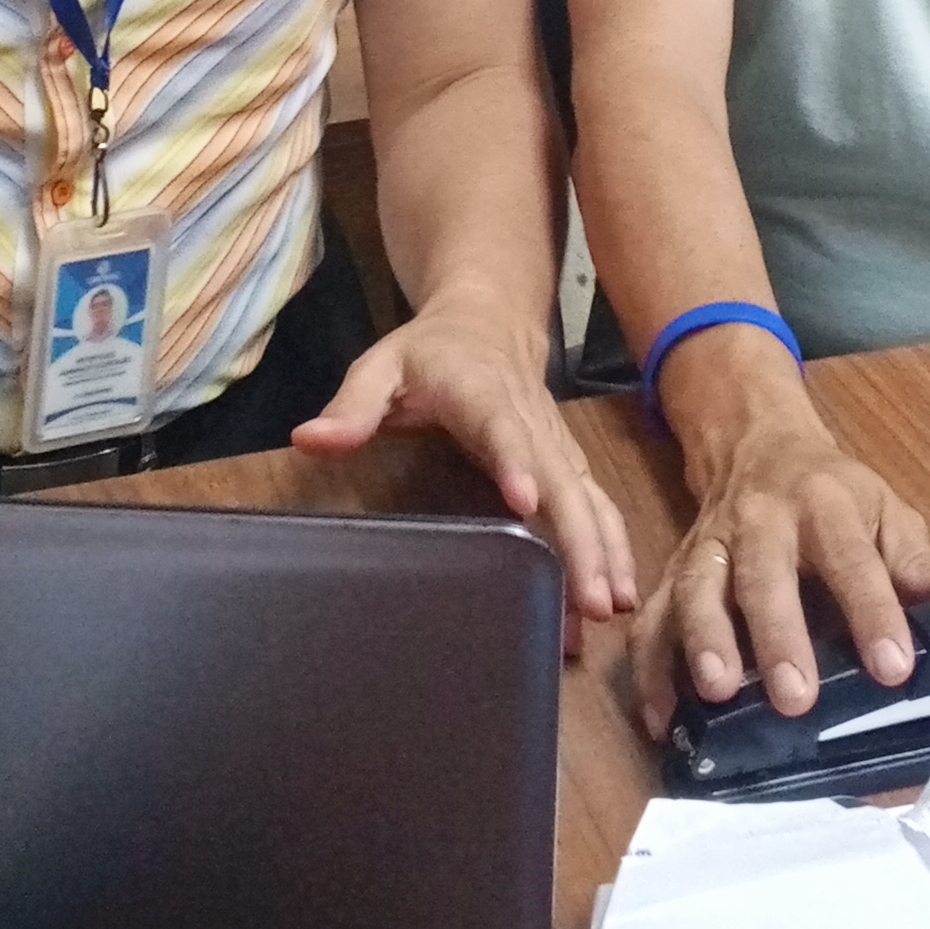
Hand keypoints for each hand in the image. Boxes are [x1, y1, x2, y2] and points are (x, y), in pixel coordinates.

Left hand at [294, 300, 638, 639]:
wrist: (489, 319)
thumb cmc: (428, 351)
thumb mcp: (381, 365)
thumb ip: (352, 406)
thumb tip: (309, 440)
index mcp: (480, 394)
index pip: (500, 428)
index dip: (514, 462)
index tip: (525, 502)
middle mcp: (530, 422)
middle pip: (562, 479)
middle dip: (580, 539)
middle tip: (588, 599)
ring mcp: (555, 445)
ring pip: (588, 498)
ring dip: (604, 552)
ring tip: (608, 609)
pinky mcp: (567, 463)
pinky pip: (596, 504)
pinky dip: (613, 546)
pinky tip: (620, 594)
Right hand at [633, 411, 929, 737]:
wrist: (756, 442)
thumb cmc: (833, 492)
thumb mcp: (885, 511)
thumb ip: (918, 562)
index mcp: (826, 505)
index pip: (853, 560)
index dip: (874, 612)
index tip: (894, 668)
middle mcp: (760, 520)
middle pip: (763, 574)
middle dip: (777, 635)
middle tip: (797, 698)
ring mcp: (710, 544)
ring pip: (697, 589)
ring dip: (704, 641)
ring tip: (718, 693)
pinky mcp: (675, 570)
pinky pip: (652, 616)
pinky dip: (649, 666)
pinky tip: (660, 717)